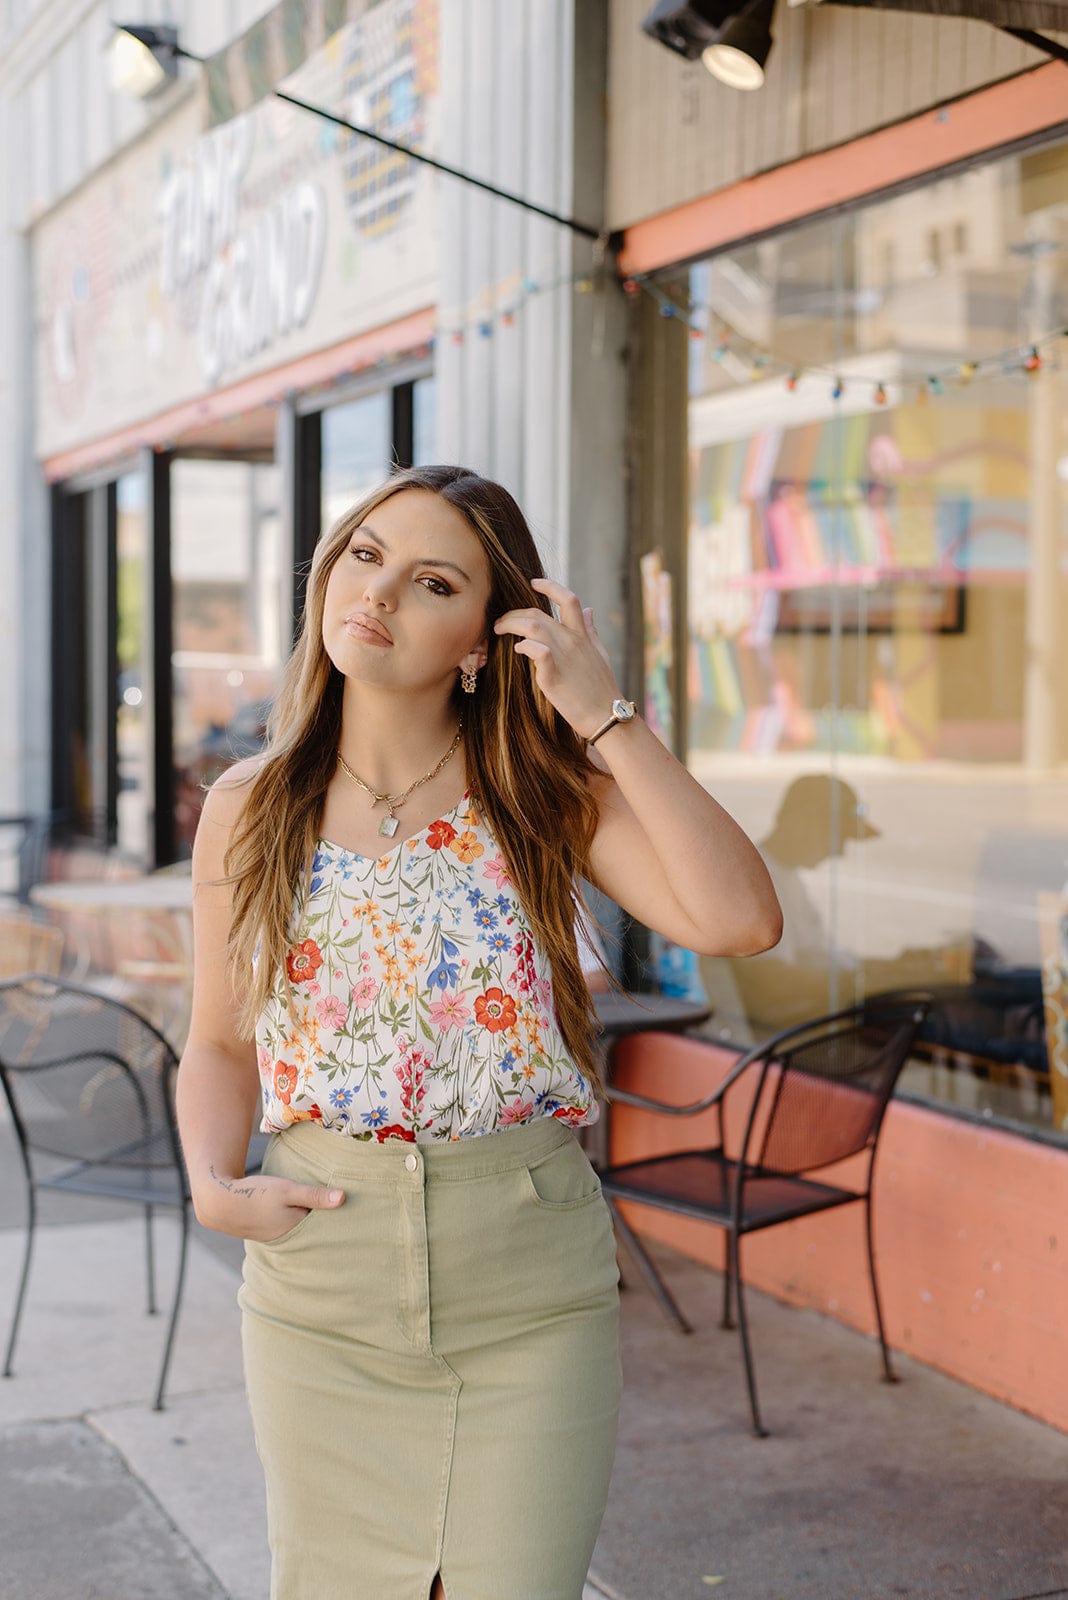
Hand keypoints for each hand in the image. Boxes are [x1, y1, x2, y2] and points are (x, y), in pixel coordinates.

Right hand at [195, 1167, 345, 1241]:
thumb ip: (314, 1195)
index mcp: (296, 1231)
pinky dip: (291, 1220)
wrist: (219, 1202)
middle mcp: (287, 1238)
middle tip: (339, 1209)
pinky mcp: (264, 1231)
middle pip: (311, 1229)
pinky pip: (285, 1227)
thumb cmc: (257, 1195)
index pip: (322, 1225)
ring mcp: (274, 1236)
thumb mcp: (288, 1190)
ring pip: (297, 1227)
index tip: (349, 1208)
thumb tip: (343, 1198)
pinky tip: (292, 1212)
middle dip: (322, 1221)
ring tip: (319, 1211)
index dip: (334, 1217)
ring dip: (305, 1219)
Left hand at [493, 577, 619, 738]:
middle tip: (501, 621)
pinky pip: (538, 651)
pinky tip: (517, 650)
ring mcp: (563, 657)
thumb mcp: (600, 654)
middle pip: (539, 613)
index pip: (568, 599)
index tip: (533, 582)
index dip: (550, 586)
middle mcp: (573, 641)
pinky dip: (525, 646)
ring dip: (511, 624)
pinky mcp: (554, 675)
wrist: (605, 715)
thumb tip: (589, 610)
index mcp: (583, 635)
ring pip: (534, 627)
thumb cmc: (601, 688)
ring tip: (499, 630)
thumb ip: (591, 631)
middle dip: (515, 613)